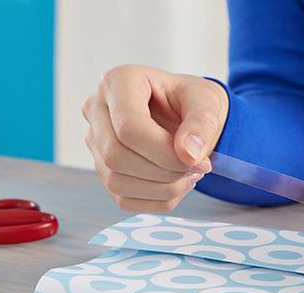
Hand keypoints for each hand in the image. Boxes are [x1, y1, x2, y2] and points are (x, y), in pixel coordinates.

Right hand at [82, 65, 228, 212]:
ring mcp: (96, 143)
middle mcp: (97, 110)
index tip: (200, 160)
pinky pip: (124, 199)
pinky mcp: (104, 170)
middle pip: (115, 156)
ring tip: (190, 174)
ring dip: (162, 189)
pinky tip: (177, 183)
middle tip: (196, 168)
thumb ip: (202, 124)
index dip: (165, 152)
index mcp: (118, 82)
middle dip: (164, 172)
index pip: (128, 128)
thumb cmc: (192, 102)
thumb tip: (188, 154)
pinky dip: (158, 199)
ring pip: (116, 182)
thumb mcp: (207, 102)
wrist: (187, 116)